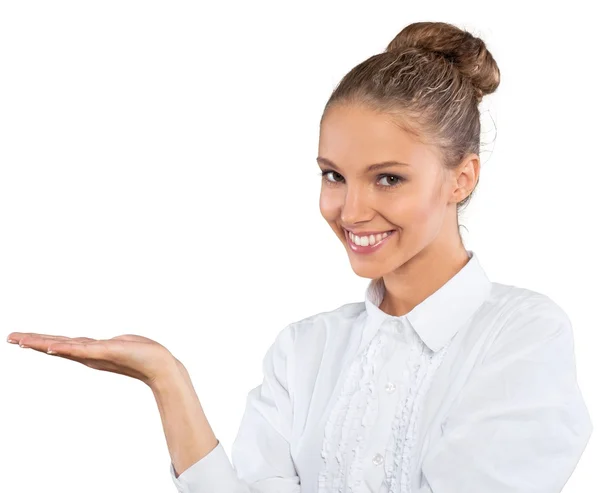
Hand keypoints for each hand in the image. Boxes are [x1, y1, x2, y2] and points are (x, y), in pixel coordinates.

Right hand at [6, 332, 180, 387]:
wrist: (159, 365)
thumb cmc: (141, 354)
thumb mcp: (117, 345)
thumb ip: (103, 346)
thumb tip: (97, 346)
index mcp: (90, 351)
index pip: (60, 344)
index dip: (41, 341)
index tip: (21, 338)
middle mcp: (89, 355)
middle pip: (55, 346)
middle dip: (33, 341)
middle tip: (10, 337)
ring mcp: (95, 354)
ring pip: (64, 347)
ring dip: (43, 344)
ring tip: (22, 340)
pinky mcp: (106, 352)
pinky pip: (82, 350)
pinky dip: (67, 348)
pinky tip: (52, 347)